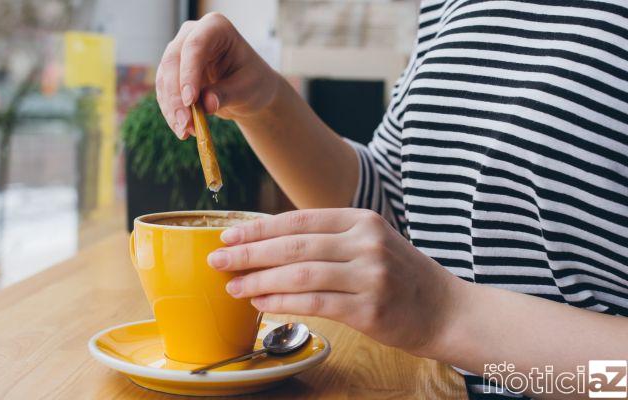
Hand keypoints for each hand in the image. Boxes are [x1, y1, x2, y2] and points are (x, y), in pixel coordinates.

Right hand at [155, 12, 280, 138]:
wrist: (249, 90)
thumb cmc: (253, 82)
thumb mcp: (247, 89)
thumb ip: (226, 94)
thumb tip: (207, 104)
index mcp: (216, 28)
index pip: (194, 46)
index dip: (188, 73)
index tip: (190, 100)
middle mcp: (193, 34)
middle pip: (173, 61)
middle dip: (177, 96)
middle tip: (185, 123)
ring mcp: (179, 52)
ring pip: (164, 78)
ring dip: (172, 108)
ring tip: (185, 132)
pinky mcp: (172, 72)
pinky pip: (164, 92)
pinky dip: (171, 112)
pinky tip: (182, 130)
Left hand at [207, 208, 465, 356]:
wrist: (445, 309)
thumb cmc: (400, 276)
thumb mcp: (370, 243)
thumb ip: (328, 239)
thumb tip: (270, 244)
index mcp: (362, 219)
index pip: (300, 220)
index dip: (259, 228)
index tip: (229, 234)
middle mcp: (366, 243)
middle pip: (294, 246)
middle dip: (249, 252)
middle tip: (218, 259)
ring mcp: (370, 275)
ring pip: (299, 274)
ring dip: (259, 280)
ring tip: (232, 286)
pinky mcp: (369, 308)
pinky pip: (314, 303)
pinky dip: (281, 302)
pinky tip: (260, 303)